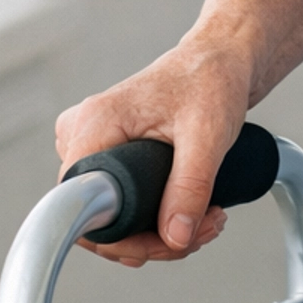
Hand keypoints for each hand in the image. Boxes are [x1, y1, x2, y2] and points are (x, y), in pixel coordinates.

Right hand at [55, 37, 249, 268]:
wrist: (221, 60)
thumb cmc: (211, 78)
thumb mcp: (207, 134)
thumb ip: (191, 186)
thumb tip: (175, 237)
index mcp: (95, 123)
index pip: (80, 206)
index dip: (120, 238)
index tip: (165, 242)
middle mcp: (83, 134)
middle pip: (97, 219)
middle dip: (151, 238)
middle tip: (200, 232)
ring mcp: (94, 145)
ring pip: (111, 217)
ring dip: (158, 232)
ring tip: (205, 221)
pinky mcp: (110, 154)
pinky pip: (120, 204)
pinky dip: (154, 218)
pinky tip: (190, 214)